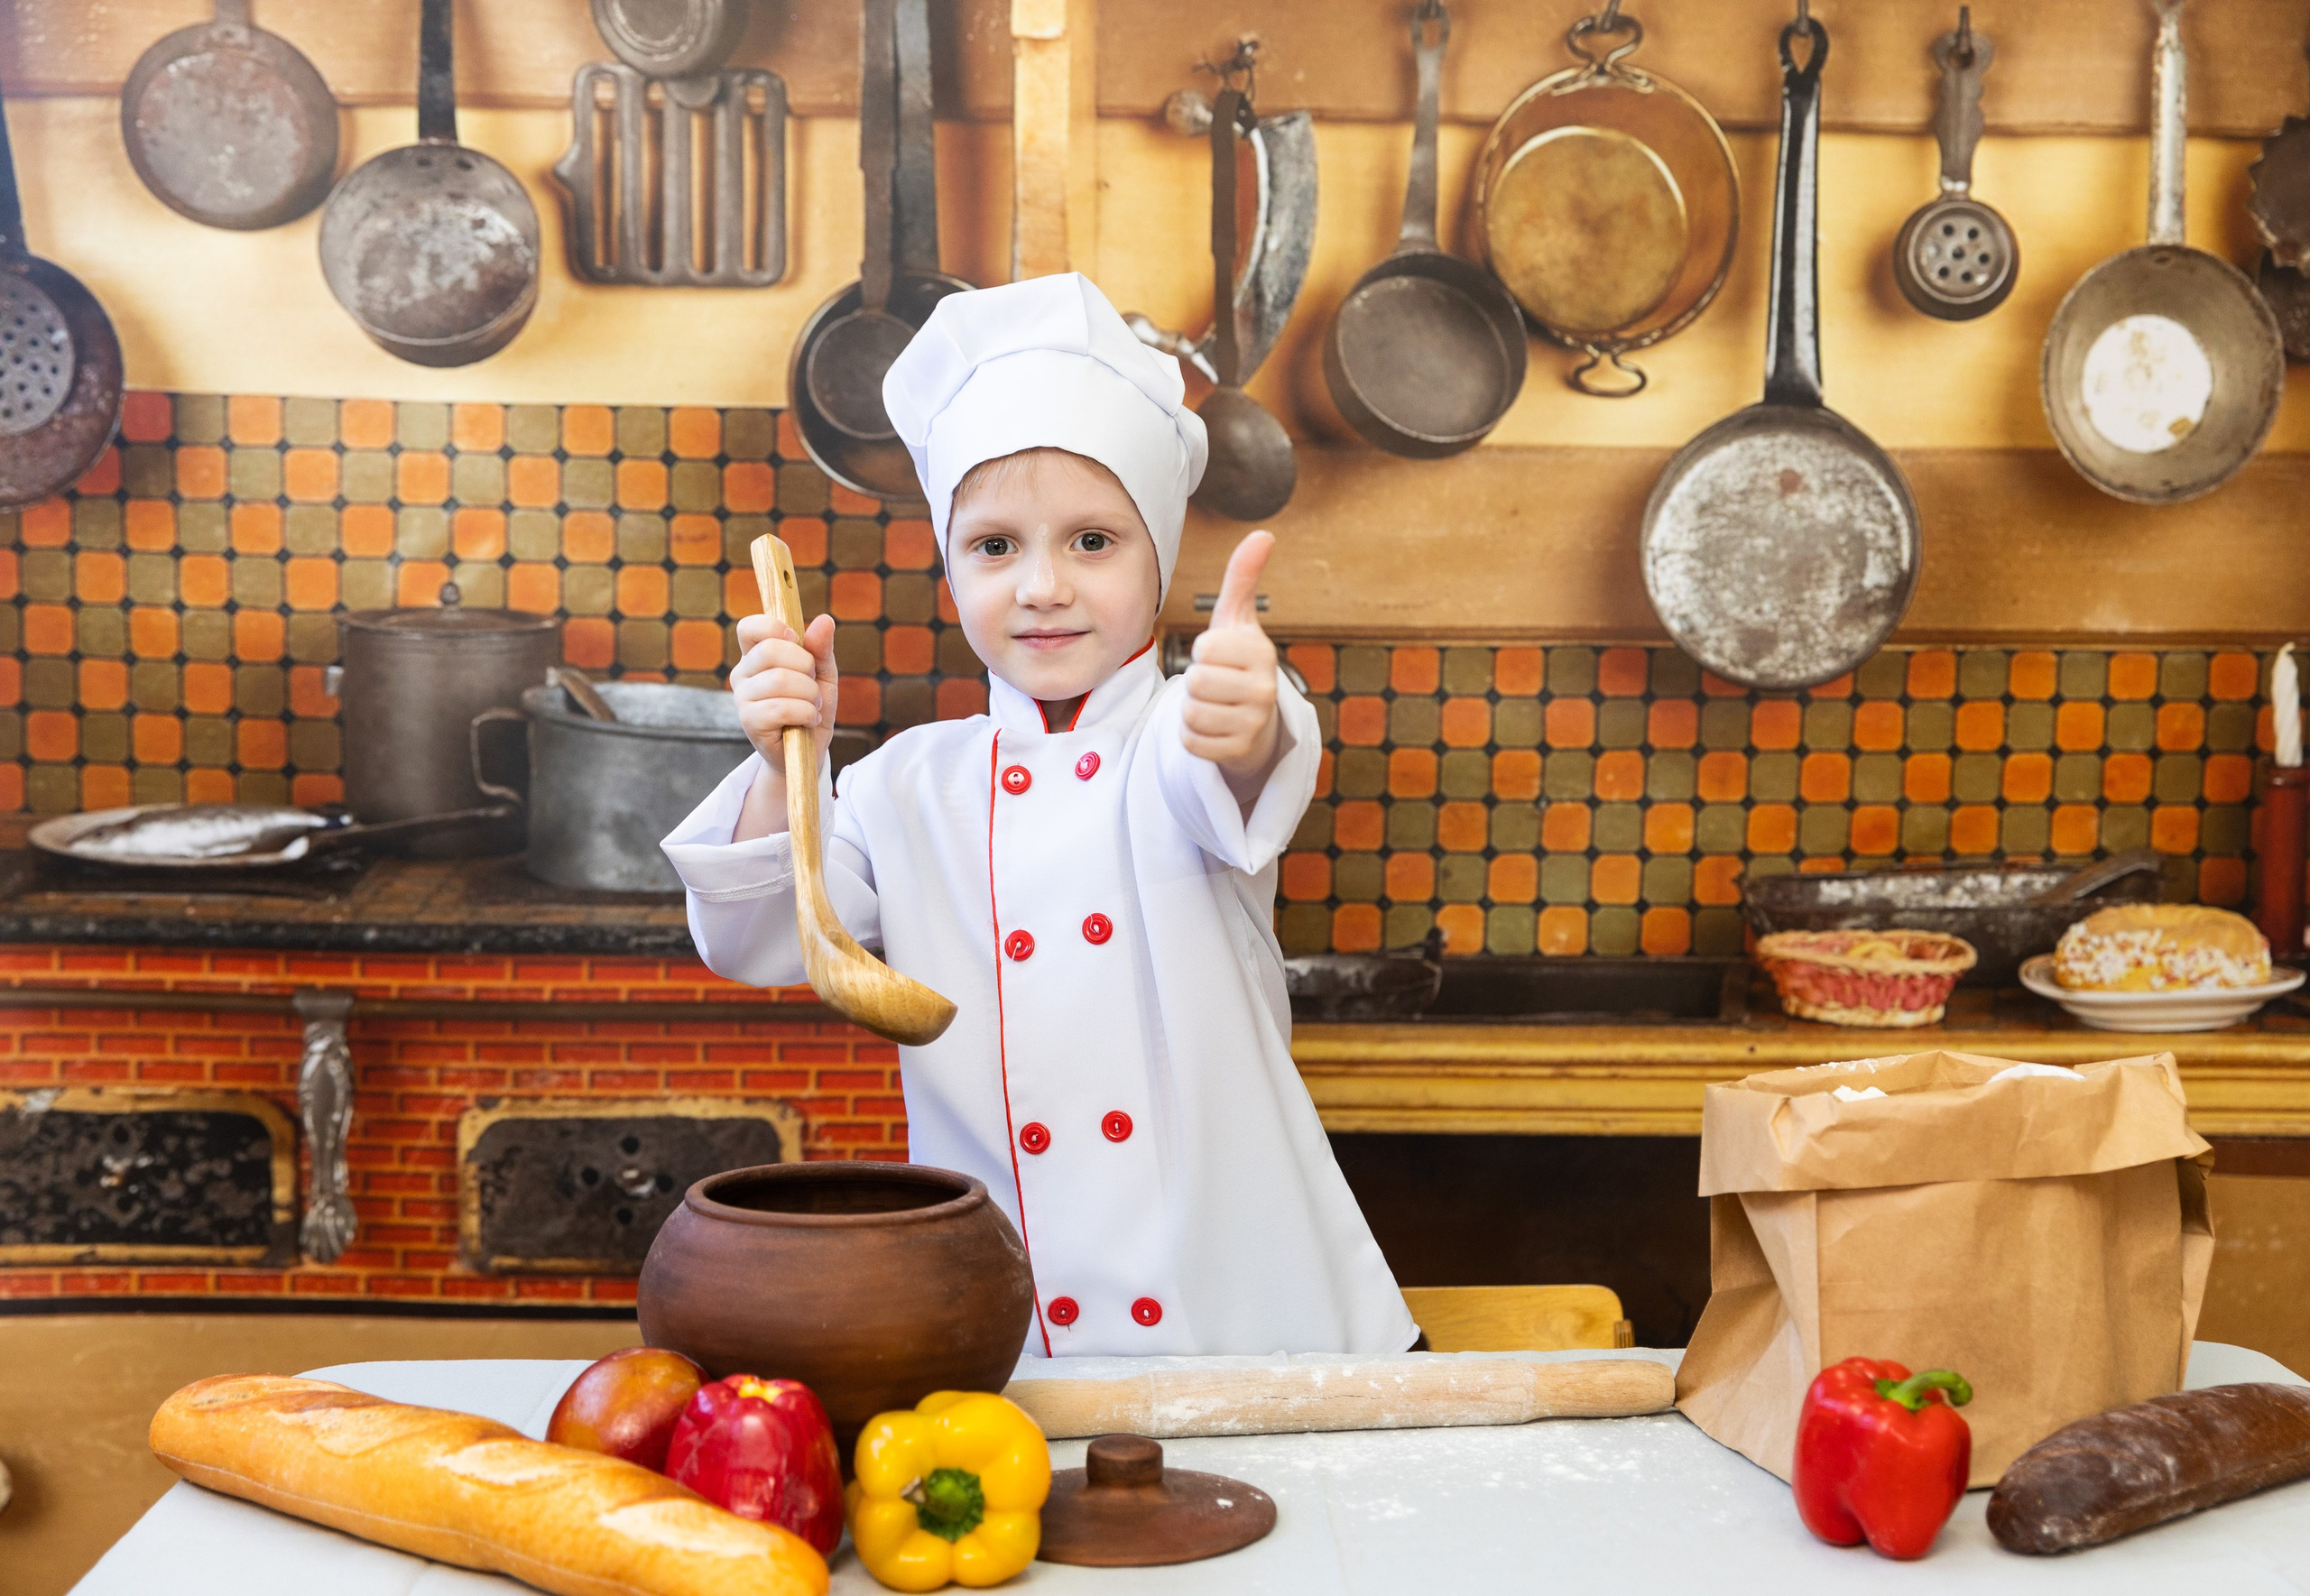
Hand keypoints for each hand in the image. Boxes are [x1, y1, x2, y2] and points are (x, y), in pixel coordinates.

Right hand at [731, 611, 837, 775]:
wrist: (808, 751)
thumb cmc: (811, 707)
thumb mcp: (822, 674)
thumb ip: (821, 648)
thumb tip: (824, 620)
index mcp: (756, 655)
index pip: (749, 627)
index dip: (773, 627)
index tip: (795, 638)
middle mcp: (743, 674)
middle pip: (769, 650)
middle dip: (805, 666)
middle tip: (813, 684)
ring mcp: (743, 698)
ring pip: (779, 680)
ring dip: (810, 694)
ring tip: (814, 707)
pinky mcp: (749, 722)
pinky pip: (780, 708)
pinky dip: (805, 713)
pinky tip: (809, 720)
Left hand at [1181, 531, 1280, 783]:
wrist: (1256, 722)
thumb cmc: (1238, 663)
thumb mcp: (1237, 621)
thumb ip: (1242, 578)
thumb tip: (1263, 533)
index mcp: (1261, 653)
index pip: (1205, 648)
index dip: (1202, 651)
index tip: (1218, 657)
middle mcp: (1265, 689)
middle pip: (1195, 681)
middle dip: (1195, 682)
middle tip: (1214, 684)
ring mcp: (1254, 724)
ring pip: (1191, 713)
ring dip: (1192, 710)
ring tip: (1213, 705)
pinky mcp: (1238, 752)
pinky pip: (1191, 741)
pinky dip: (1193, 736)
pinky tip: (1213, 728)